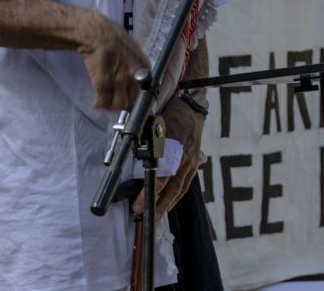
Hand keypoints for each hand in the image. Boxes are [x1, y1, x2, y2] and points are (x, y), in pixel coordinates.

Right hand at [78, 14, 149, 110]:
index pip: (146, 93)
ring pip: (118, 106)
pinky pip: (103, 101)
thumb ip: (140, 69)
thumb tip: (141, 87)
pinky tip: (97, 102)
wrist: (96, 32)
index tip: (131, 104)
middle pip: (132, 102)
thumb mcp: (135, 52)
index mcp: (144, 67)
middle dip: (124, 106)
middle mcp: (134, 74)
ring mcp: (119, 78)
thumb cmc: (115, 41)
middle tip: (115, 103)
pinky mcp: (103, 81)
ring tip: (106, 102)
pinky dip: (99, 104)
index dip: (138, 102)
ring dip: (111, 107)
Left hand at [132, 98, 204, 218]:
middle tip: (141, 213)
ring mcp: (191, 161)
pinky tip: (168, 203)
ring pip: (179, 188)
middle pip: (170, 187)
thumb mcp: (153, 123)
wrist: (190, 108)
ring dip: (166, 204)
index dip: (149, 192)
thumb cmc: (168, 113)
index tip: (138, 202)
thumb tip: (129, 154)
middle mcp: (183, 156)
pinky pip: (185, 184)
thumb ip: (144, 140)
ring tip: (155, 216)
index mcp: (172, 146)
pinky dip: (176, 196)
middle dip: (156, 204)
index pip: (160, 175)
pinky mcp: (195, 163)